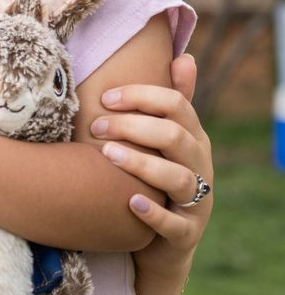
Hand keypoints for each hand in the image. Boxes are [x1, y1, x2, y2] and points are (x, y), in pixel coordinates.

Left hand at [93, 54, 212, 293]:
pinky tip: (130, 201)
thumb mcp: (167, 138)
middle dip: (132, 126)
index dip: (140, 96)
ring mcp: (197, 201)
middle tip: (95, 127)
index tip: (105, 98)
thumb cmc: (158, 176)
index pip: (176, 105)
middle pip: (174, 135)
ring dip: (142, 163)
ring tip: (108, 154)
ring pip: (178, 178)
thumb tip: (185, 54)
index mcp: (193, 137)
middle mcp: (199, 165)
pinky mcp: (186, 233)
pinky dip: (153, 213)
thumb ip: (175, 100)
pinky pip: (175, 225)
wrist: (166, 239)